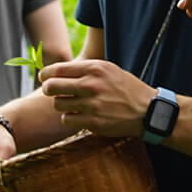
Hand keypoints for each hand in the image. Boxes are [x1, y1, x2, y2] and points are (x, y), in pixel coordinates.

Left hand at [38, 59, 154, 137]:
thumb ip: (85, 69)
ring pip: (57, 104)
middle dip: (47, 89)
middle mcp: (91, 85)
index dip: (45, 74)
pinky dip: (70, 118)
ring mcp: (91, 105)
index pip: (57, 69)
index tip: (43, 77)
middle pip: (51, 87)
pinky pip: (67, 119)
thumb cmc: (125, 88)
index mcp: (94, 68)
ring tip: (71, 104)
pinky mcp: (93, 122)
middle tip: (51, 92)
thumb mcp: (108, 70)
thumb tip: (56, 71)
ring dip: (61, 105)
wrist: (147, 110)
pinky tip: (79, 115)